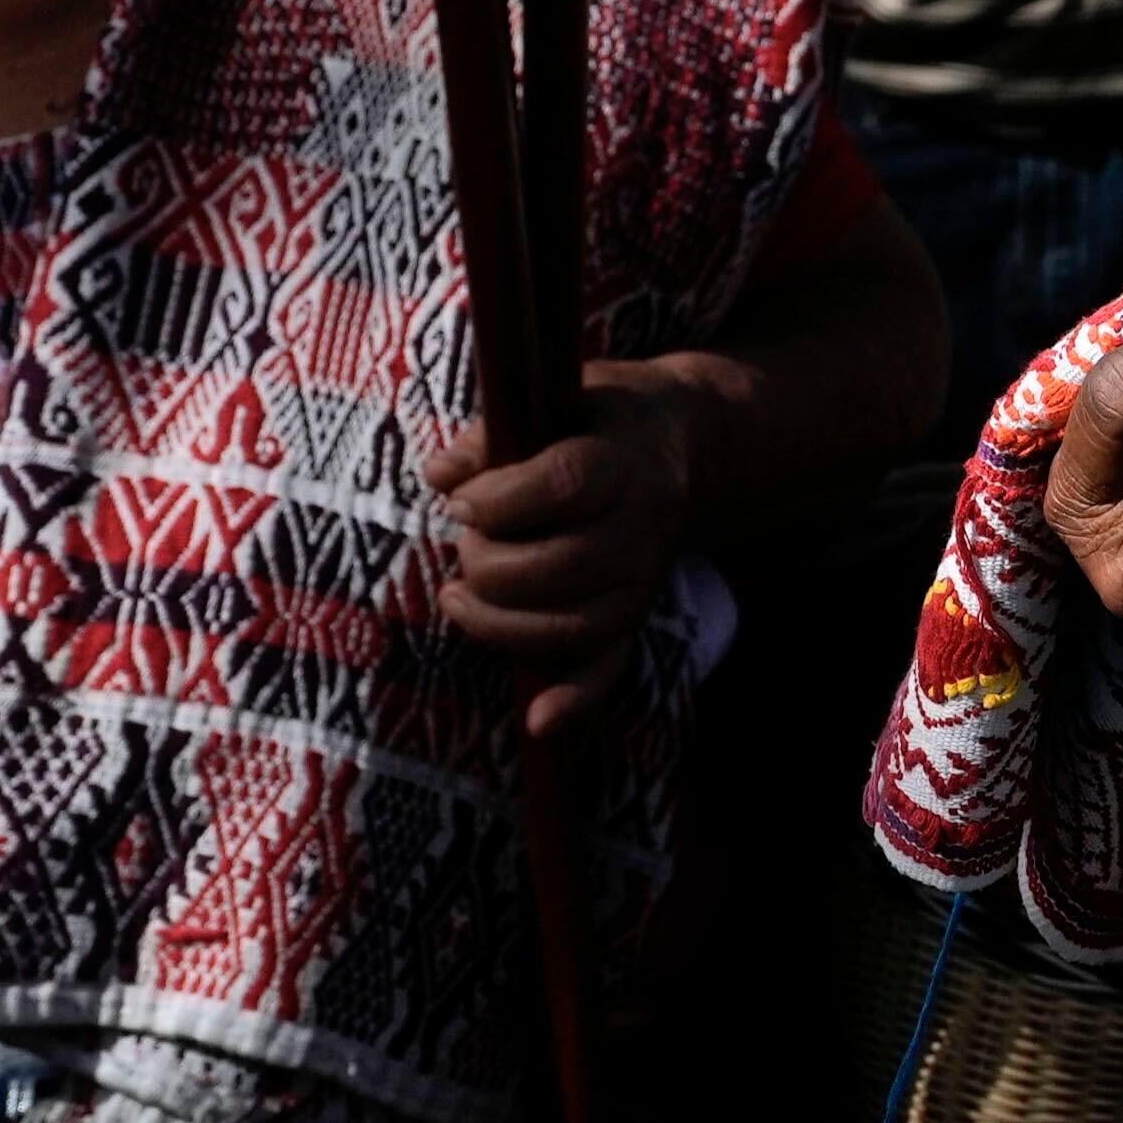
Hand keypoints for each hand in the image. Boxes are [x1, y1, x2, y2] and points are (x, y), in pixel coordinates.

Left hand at [429, 368, 700, 736]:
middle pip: (563, 564)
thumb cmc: (596, 422)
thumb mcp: (552, 402)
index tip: (459, 503)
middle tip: (464, 545)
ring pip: (573, 623)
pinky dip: (576, 700)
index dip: (502, 500)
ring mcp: (642, 580)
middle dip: (490, 564)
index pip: (566, 485)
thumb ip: (492, 436)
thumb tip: (440, 474)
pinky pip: (610, 668)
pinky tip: (538, 720)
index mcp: (620, 461)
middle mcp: (640, 527)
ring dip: (500, 623)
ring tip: (457, 597)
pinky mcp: (636, 618)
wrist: (682, 448)